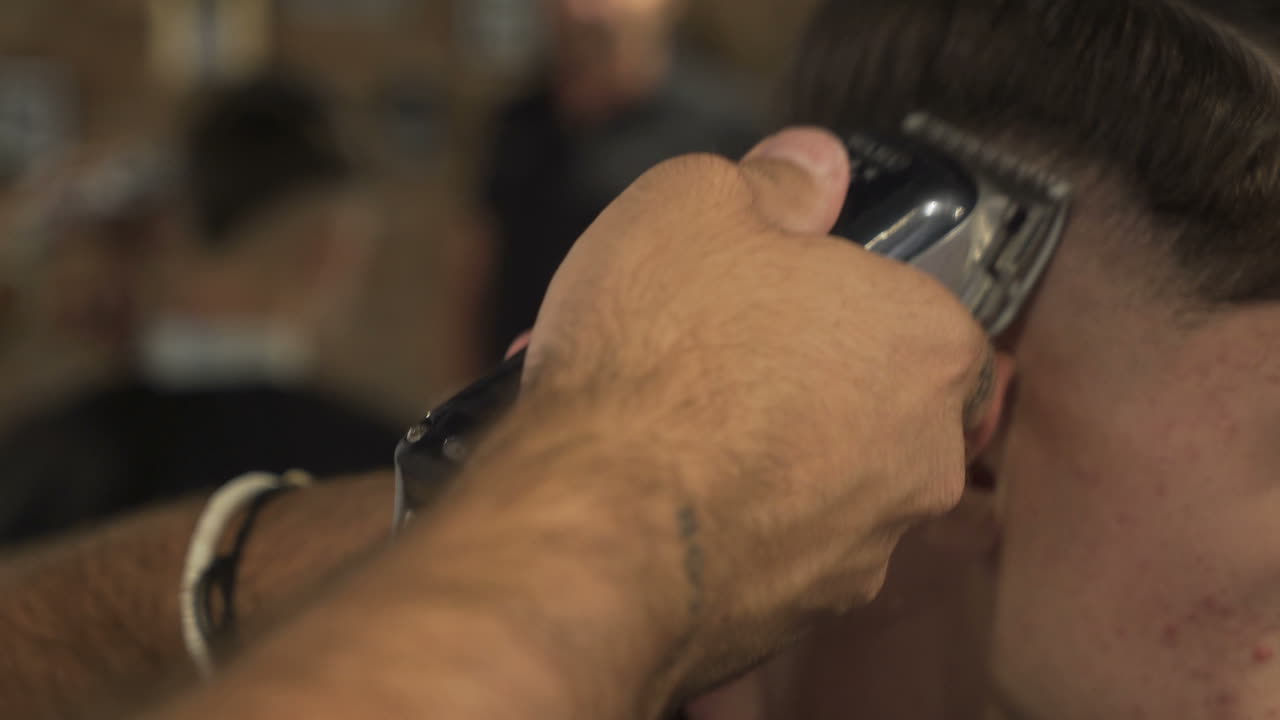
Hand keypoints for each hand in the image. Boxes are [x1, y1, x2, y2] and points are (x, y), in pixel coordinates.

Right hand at [506, 127, 1004, 696]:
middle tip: (703, 351)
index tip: (783, 291)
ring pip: (811, 478)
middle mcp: (918, 457)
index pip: (920, 308)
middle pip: (864, 397)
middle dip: (789, 374)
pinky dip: (721, 516)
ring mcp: (862, 547)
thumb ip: (773, 182)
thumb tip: (810, 168)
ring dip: (748, 446)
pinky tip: (649, 485)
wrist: (598, 524)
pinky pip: (766, 546)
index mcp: (924, 345)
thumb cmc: (658, 363)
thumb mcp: (698, 205)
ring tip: (650, 418)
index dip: (844, 292)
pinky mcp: (798, 615)